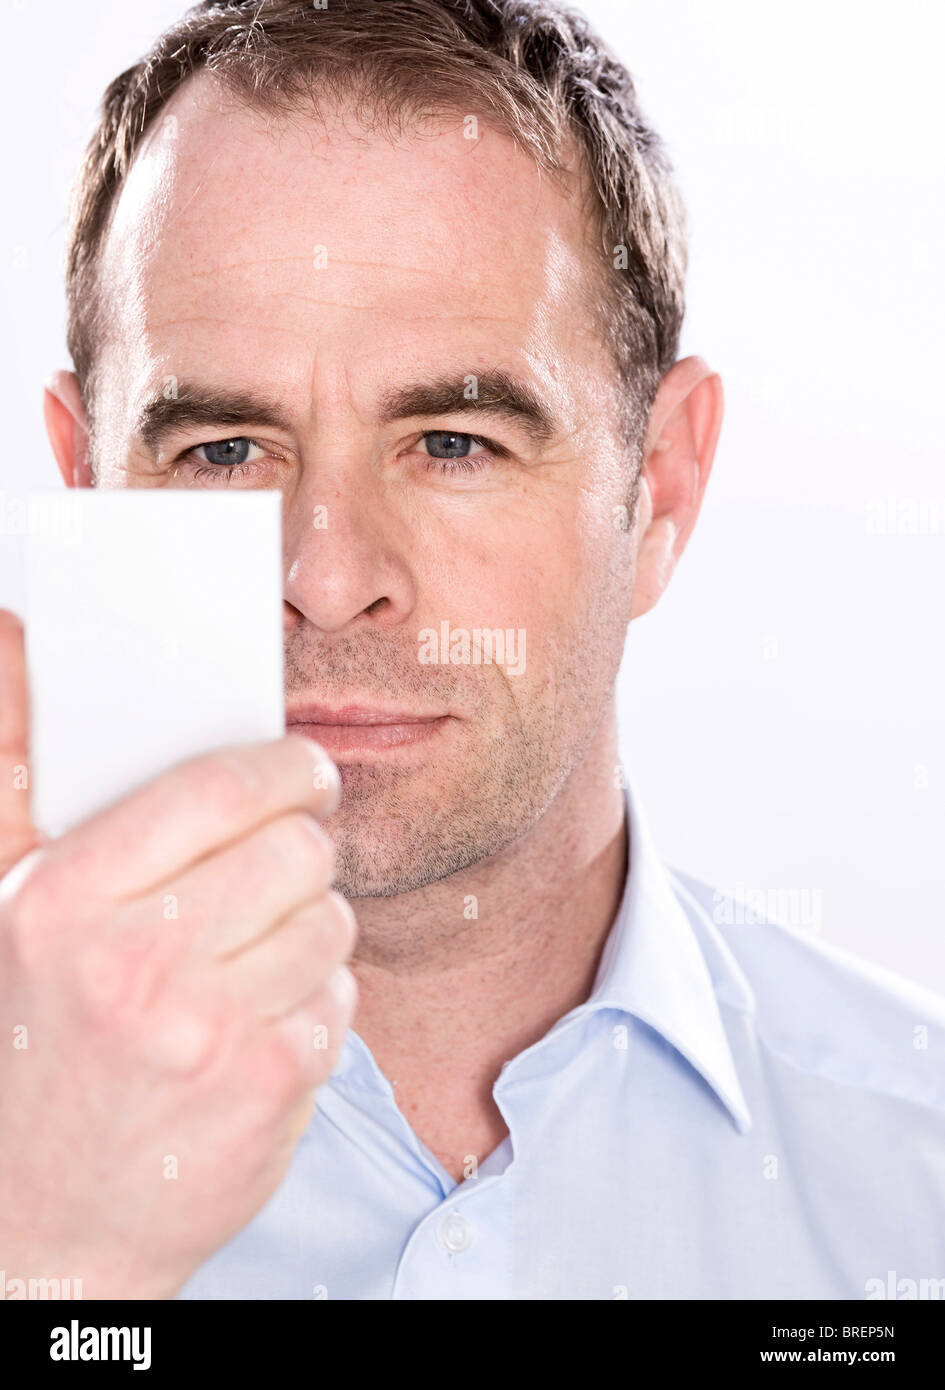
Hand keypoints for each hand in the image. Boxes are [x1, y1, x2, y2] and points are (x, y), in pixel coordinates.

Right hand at [0, 608, 356, 1298]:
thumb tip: (10, 634)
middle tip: (273, 872)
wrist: (45, 1219)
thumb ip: (15, 766)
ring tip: (251, 960)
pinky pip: (342, 997)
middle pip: (295, 848)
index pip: (216, 788)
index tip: (300, 768)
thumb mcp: (4, 901)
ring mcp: (209, 1032)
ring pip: (332, 920)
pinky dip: (316, 1003)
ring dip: (308, 931)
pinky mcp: (269, 1088)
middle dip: (297, 851)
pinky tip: (259, 1023)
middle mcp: (136, 965)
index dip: (278, 766)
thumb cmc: (32, 1044)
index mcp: (65, 902)